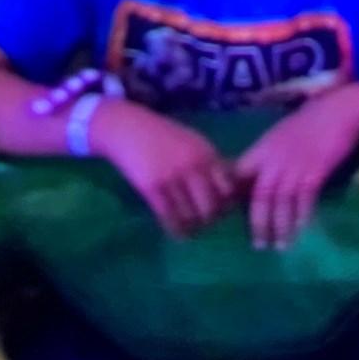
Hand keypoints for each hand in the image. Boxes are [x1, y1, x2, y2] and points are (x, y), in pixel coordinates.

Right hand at [92, 102, 235, 237]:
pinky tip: (177, 231)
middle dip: (209, 220)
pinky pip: (168, 217)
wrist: (128, 128)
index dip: (226, 204)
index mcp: (206, 154)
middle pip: (211, 208)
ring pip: (190, 216)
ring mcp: (172, 177)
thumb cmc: (163, 135)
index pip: (227, 189)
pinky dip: (175, 229)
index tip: (221, 210)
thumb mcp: (193, 142)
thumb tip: (230, 190)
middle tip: (204, 224)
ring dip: (192, 227)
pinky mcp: (151, 187)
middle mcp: (192, 166)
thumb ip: (211, 163)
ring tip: (191, 230)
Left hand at [235, 90, 358, 250]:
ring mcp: (295, 165)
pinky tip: (301, 230)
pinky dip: (302, 217)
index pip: (239, 175)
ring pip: (282, 202)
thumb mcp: (278, 135)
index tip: (231, 217)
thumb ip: (266, 156)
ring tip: (280, 245)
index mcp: (262, 149)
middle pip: (260, 195)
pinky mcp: (316, 172)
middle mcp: (275, 159)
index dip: (233, 197)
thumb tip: (253, 181)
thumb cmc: (308, 123)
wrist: (338, 112)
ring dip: (281, 227)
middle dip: (258, 223)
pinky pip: (305, 200)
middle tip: (259, 245)